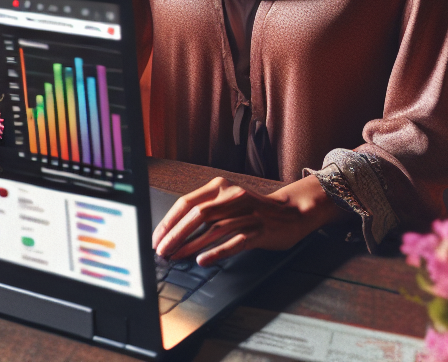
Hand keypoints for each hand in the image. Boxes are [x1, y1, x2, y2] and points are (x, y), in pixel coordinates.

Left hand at [152, 174, 344, 266]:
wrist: (290, 213)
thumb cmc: (253, 209)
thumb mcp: (227, 201)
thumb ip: (205, 210)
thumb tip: (175, 231)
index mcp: (219, 186)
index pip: (186, 202)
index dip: (169, 221)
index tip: (157, 237)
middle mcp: (231, 196)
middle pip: (197, 215)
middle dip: (175, 234)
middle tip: (162, 250)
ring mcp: (245, 213)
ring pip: (213, 230)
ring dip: (191, 245)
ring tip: (176, 257)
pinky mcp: (258, 230)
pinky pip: (234, 242)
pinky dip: (216, 252)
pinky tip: (202, 260)